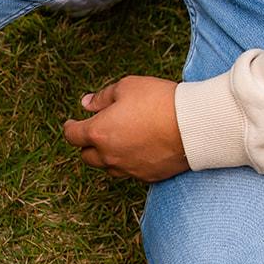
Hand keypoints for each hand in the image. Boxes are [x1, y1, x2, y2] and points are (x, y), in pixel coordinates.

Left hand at [62, 76, 187, 181]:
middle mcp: (109, 156)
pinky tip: (139, 149)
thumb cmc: (159, 101)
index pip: (72, 135)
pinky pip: (129, 172)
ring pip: (107, 167)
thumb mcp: (127, 87)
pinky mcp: (146, 177)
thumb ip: (102, 97)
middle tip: (98, 131)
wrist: (194, 125)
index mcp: (99, 133)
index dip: (70, 128)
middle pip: (86, 156)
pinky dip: (128, 162)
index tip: (71, 123)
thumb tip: (86, 103)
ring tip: (119, 140)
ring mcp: (127, 169)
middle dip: (88, 143)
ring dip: (107, 155)